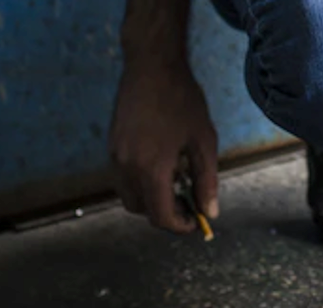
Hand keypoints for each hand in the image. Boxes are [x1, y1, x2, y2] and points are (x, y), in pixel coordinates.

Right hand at [109, 61, 217, 232]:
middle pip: (142, 210)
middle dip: (165, 214)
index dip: (181, 226)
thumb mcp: (204, 143)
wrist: (151, 66)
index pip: (161, 216)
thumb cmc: (182, 101)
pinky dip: (141, 183)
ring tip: (177, 182)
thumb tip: (211, 213)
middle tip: (189, 202)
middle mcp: (126, 166)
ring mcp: (115, 155)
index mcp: (150, 169)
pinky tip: (163, 166)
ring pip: (129, 196)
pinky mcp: (112, 145)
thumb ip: (207, 181)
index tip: (197, 221)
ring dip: (151, 199)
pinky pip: (123, 177)